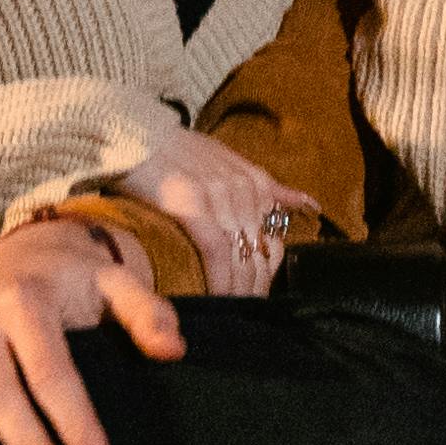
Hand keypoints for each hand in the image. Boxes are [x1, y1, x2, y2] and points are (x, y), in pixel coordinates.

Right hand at [108, 127, 317, 296]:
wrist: (136, 131)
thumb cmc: (178, 150)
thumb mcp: (229, 161)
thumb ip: (268, 187)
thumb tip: (309, 203)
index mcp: (256, 181)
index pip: (272, 238)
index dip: (266, 273)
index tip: (258, 296)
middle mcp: (245, 188)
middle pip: (258, 251)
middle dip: (254, 286)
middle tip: (246, 313)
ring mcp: (221, 195)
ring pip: (240, 254)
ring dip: (239, 288)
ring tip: (233, 312)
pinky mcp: (193, 203)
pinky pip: (216, 249)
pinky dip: (219, 276)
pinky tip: (217, 296)